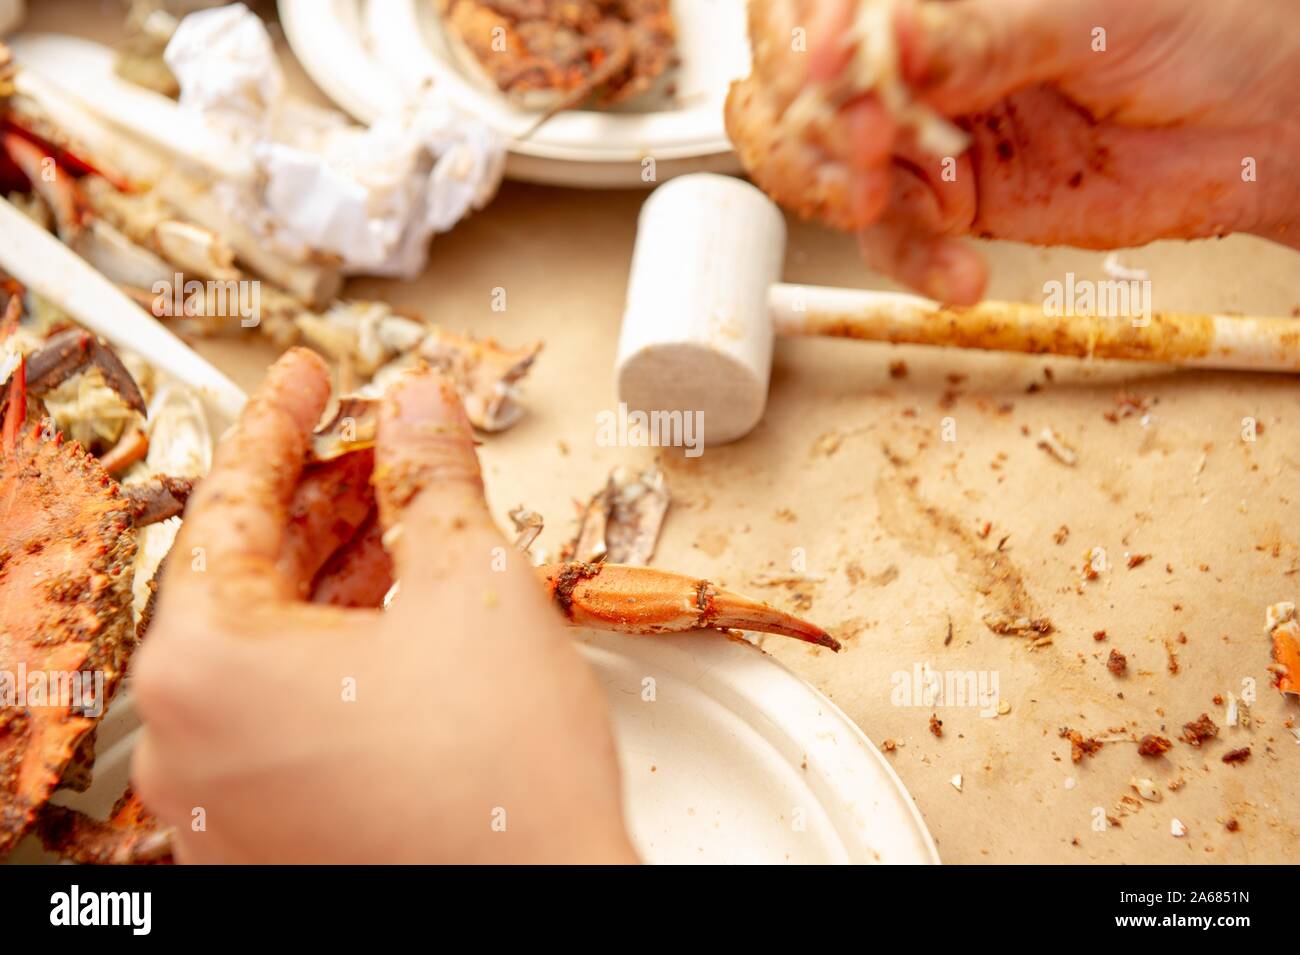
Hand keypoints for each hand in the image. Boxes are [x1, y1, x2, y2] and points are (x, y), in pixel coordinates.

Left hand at [130, 349, 637, 863]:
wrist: (546, 912)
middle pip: (247, 576)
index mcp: (208, 668)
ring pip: (269, 648)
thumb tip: (420, 412)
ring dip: (339, 575)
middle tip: (379, 451)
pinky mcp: (267, 838)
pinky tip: (402, 618)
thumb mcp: (475, 589)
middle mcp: (189, 742)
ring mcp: (222, 801)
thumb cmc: (506, 792)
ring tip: (410, 527)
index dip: (282, 423)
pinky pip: (282, 714)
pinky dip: (336, 653)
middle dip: (323, 502)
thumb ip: (433, 479)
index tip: (306, 380)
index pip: (232, 503)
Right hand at [727, 0, 1299, 302]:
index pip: (812, 9)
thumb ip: (977, 37)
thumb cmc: (1199, 24)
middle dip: (818, 134)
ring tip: (900, 206)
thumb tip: (887, 41)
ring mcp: (926, 138)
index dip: (798, 45)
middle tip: (869, 153)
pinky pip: (894, 243)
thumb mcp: (1084, 13)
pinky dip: (917, 264)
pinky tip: (959, 269)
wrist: (1261, 125)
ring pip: (830, 176)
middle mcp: (915, 62)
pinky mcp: (950, 209)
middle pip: (798, 99)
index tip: (825, 75)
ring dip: (852, 200)